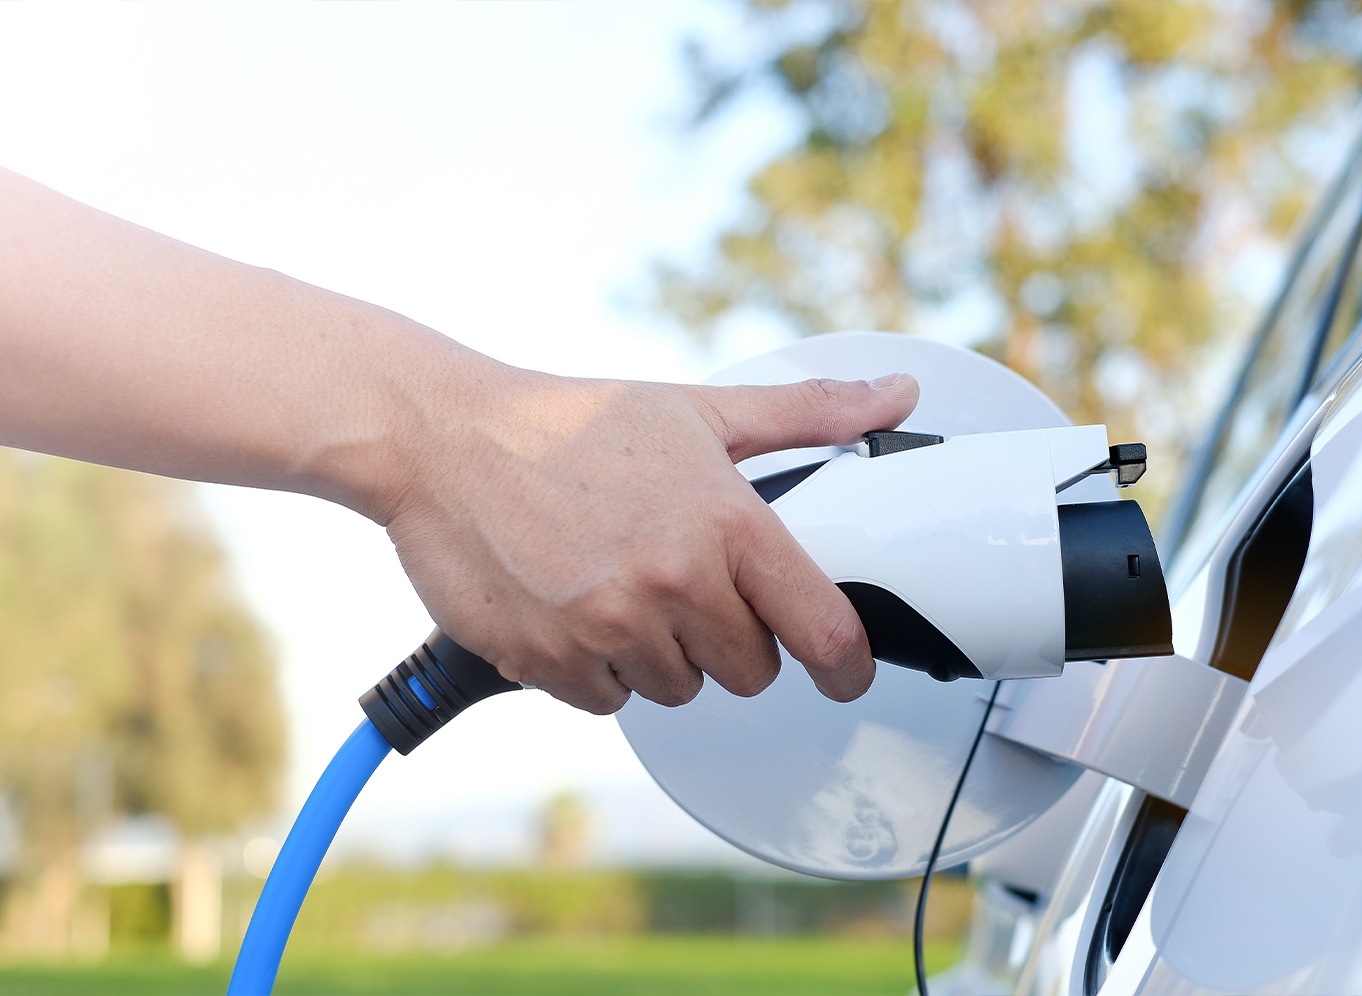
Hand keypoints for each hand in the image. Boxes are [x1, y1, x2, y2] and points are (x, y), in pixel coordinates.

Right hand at [380, 369, 919, 713]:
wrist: (442, 439)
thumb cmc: (571, 423)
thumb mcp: (698, 410)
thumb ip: (806, 414)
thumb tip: (896, 396)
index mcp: (725, 523)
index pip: (823, 631)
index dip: (848, 667)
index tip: (847, 676)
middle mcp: (674, 583)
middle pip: (750, 672)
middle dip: (730, 639)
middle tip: (686, 583)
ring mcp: (609, 628)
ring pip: (678, 689)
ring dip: (661, 653)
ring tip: (620, 583)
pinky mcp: (549, 662)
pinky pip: (608, 702)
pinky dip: (599, 668)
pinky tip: (576, 606)